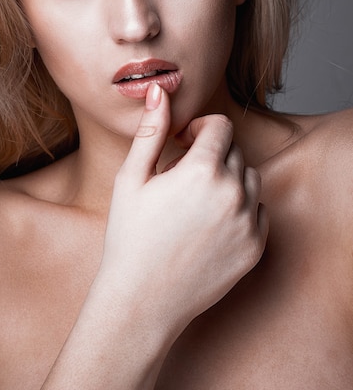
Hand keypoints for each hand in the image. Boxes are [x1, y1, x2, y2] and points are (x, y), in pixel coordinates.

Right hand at [100, 84, 267, 339]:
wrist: (142, 300)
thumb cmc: (130, 236)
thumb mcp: (132, 178)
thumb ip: (152, 130)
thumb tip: (158, 90)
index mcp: (203, 170)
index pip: (220, 126)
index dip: (199, 129)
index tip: (182, 144)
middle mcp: (233, 193)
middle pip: (234, 150)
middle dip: (211, 154)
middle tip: (182, 177)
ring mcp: (248, 222)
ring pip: (249, 178)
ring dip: (228, 178)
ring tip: (197, 199)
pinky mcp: (256, 247)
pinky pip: (259, 210)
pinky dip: (241, 207)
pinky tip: (212, 222)